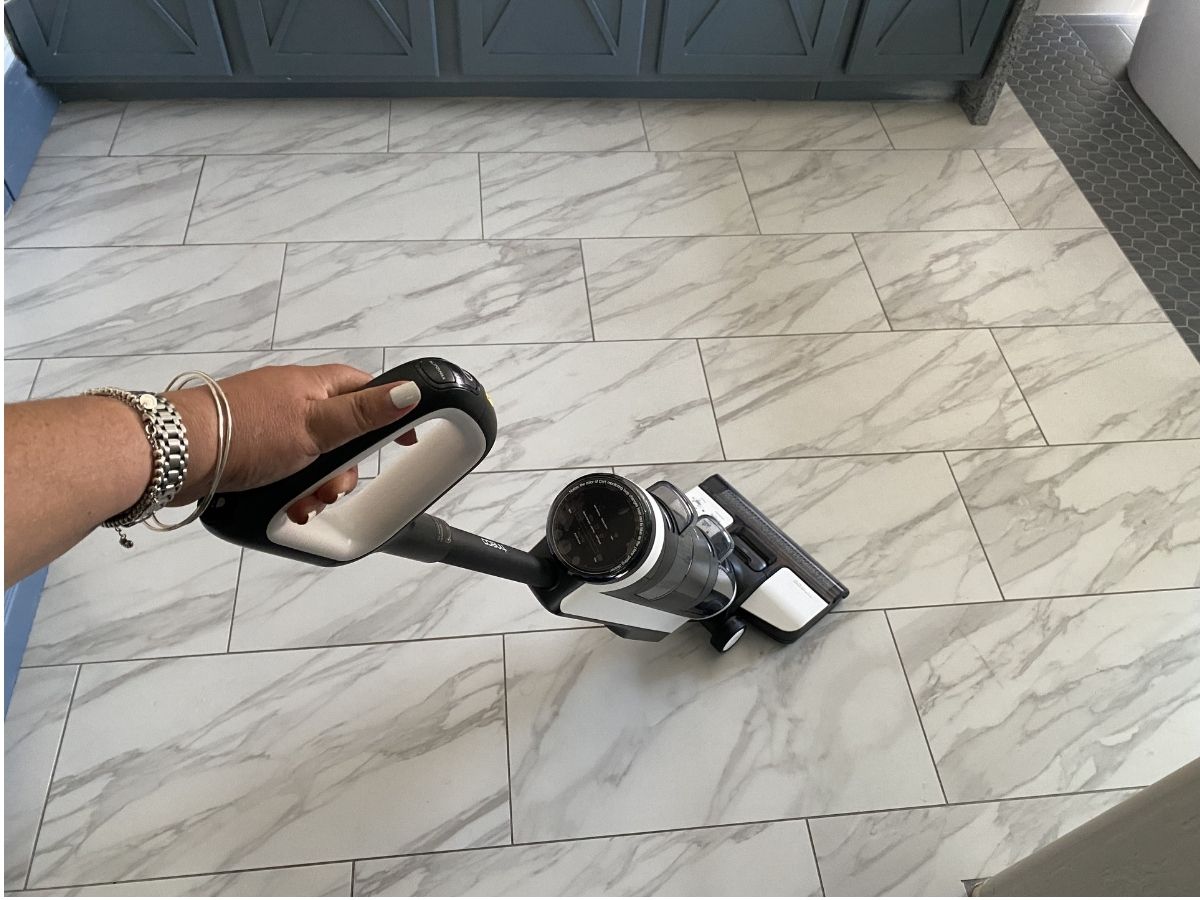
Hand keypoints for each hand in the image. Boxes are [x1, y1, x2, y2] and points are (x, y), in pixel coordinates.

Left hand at [167, 365, 418, 524]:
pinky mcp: (247, 453)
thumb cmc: (245, 432)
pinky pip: (285, 475)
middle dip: (344, 468)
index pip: (364, 388)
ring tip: (306, 504)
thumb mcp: (316, 425)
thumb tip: (409, 390)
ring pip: (313, 460)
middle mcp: (291, 402)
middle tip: (335, 487)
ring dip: (317, 487)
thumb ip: (364, 413)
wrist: (175, 453)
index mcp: (312, 385)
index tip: (404, 440)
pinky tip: (287, 507)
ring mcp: (268, 428)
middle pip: (340, 435)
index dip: (388, 410)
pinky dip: (291, 492)